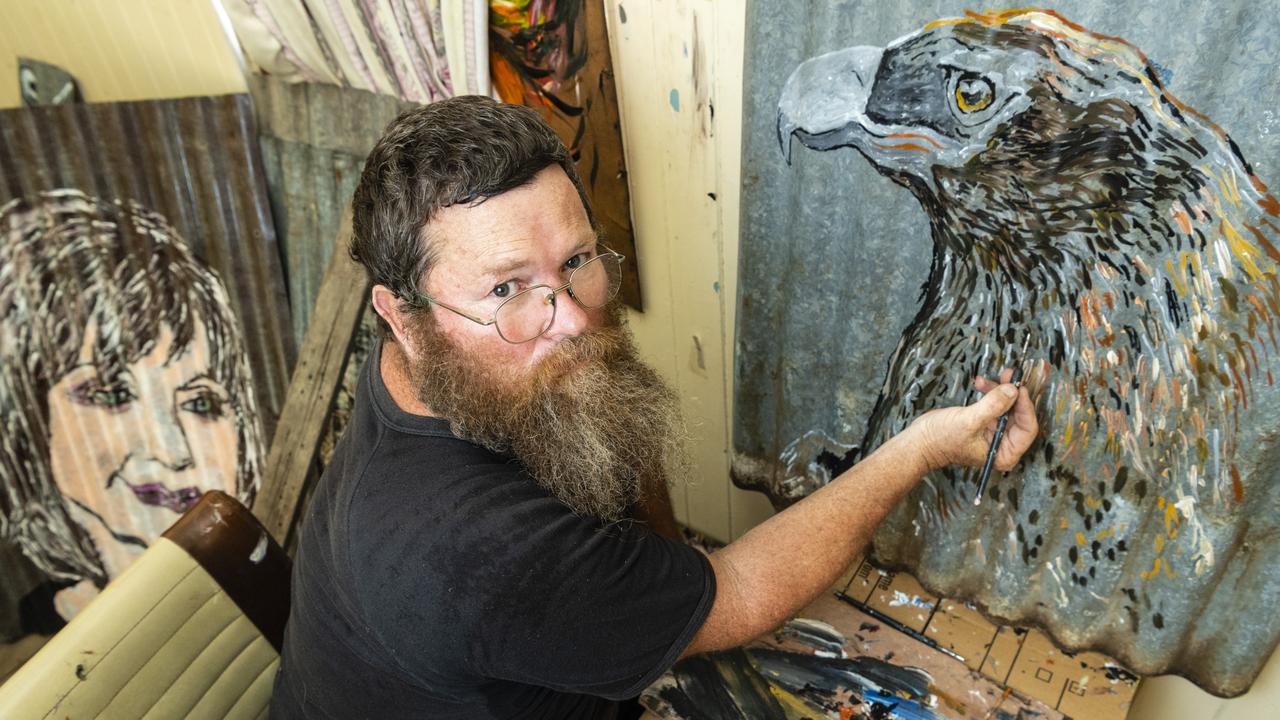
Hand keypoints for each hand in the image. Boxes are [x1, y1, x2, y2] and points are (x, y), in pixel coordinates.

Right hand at [912, 369, 1037, 472]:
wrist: (921, 441)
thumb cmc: (941, 440)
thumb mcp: (969, 421)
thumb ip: (993, 406)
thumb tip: (1013, 390)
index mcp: (1004, 453)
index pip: (1027, 428)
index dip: (1025, 407)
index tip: (1018, 389)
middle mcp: (1003, 444)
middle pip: (1020, 415)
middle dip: (1013, 394)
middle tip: (1010, 376)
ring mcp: (994, 432)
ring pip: (1008, 406)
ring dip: (999, 390)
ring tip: (987, 380)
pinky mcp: (986, 422)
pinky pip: (996, 403)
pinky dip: (990, 392)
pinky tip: (980, 384)